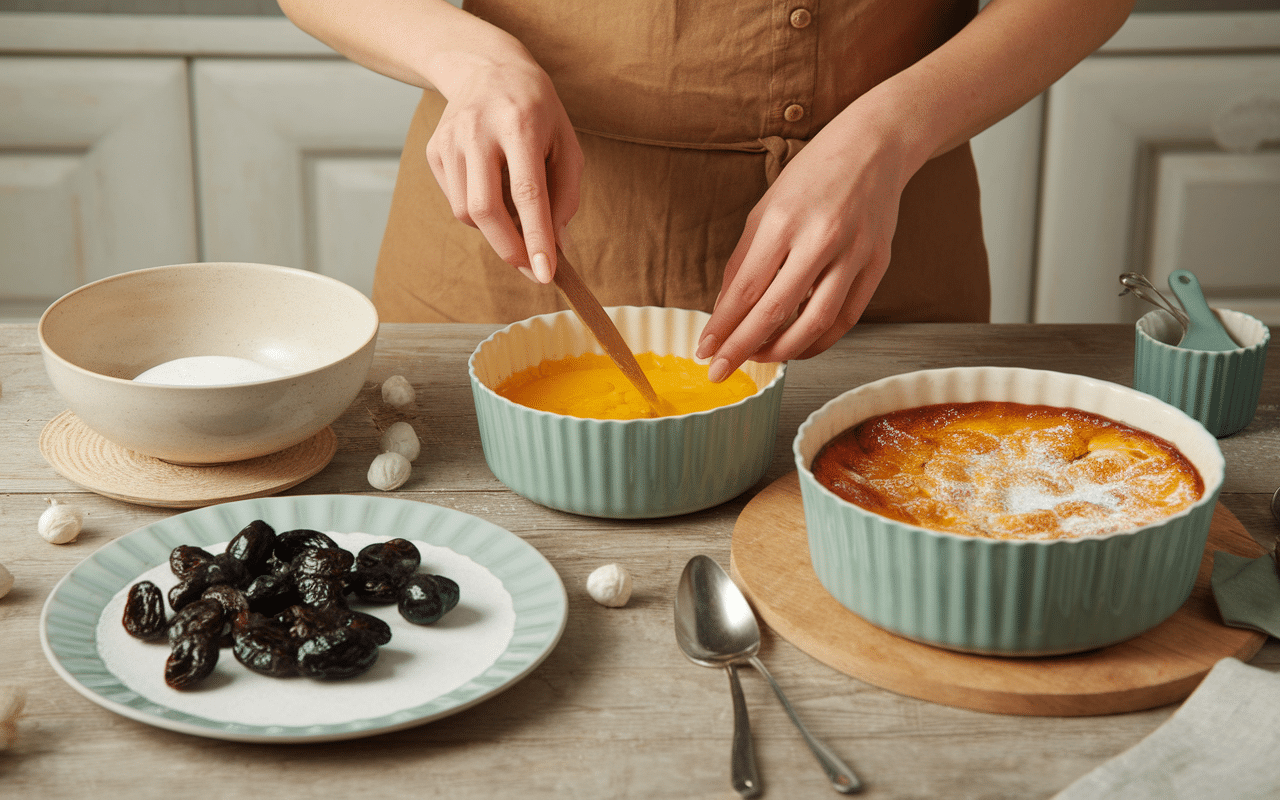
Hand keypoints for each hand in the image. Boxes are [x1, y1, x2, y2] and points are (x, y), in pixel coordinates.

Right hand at [426, 44, 582, 281]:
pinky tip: (492, 188)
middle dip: (508, 249)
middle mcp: (479, 130)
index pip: (527, 192)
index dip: (535, 237)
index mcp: (519, 124)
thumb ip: (566, 195)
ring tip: (515, 213)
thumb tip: (557, 245)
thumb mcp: (566, 143)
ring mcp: (450, 140)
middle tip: (531, 269)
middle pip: (484, 208)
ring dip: (494, 230)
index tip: (545, 273)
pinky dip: (477, 212)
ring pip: (466, 212)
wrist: (487, 68)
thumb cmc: (537, 111)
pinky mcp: (434, 150)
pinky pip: (455, 201)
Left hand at [696, 112, 914, 381]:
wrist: (874, 146)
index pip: (745, 289)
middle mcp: (819, 238)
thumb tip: (724, 310)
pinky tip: (798, 346)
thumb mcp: (765, 209)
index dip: (723, 327)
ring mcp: (853, 253)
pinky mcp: (877, 264)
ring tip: (760, 358)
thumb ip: (744, 262)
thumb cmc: (813, 175)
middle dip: (743, 348)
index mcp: (782, 220)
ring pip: (815, 323)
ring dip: (783, 351)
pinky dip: (820, 340)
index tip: (705, 351)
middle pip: (776, 311)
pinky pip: (846, 318)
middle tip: (721, 370)